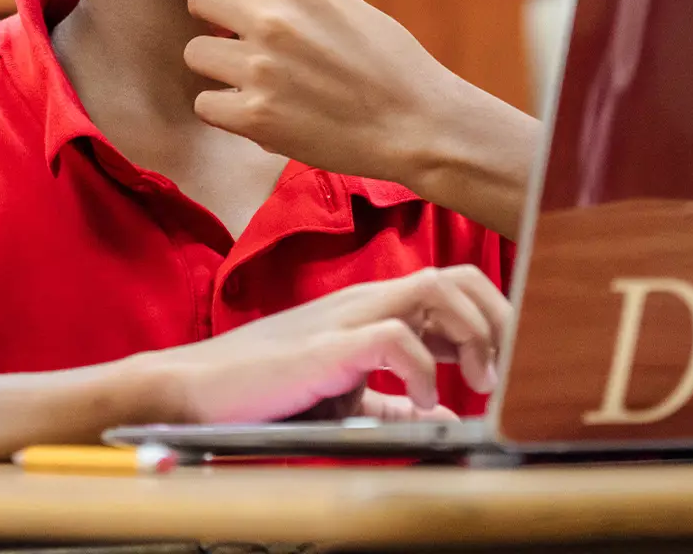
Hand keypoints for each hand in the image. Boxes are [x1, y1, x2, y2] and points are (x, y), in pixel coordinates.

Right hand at [130, 265, 509, 423]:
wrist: (190, 392)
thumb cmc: (261, 393)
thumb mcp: (341, 399)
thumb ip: (391, 404)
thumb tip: (442, 416)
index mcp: (372, 309)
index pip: (453, 287)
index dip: (492, 321)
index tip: (502, 368)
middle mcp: (365, 301)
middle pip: (460, 277)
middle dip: (498, 320)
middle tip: (497, 376)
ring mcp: (346, 317)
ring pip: (436, 288)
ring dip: (471, 335)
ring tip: (474, 383)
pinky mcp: (326, 346)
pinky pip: (395, 337)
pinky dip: (421, 370)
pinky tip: (420, 403)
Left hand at [170, 0, 539, 233]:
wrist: (418, 124)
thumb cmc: (393, 62)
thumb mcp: (357, 7)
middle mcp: (274, 17)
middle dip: (209, 13)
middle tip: (231, 31)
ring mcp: (261, 68)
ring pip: (197, 52)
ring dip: (217, 65)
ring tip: (251, 76)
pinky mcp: (255, 116)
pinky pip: (205, 103)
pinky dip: (224, 109)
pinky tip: (254, 109)